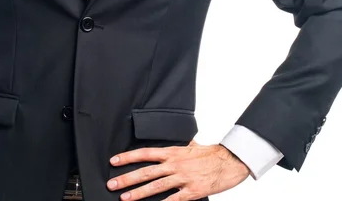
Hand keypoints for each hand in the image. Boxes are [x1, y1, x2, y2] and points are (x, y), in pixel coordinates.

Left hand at [106, 141, 249, 200]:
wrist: (229, 161)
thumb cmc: (210, 154)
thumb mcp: (190, 145)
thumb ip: (178, 147)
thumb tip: (170, 145)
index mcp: (172, 152)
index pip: (145, 153)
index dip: (128, 156)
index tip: (114, 160)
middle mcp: (174, 164)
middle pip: (146, 171)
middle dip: (127, 178)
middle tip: (112, 184)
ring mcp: (183, 178)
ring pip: (156, 186)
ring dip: (139, 193)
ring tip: (125, 198)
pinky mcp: (192, 191)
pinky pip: (174, 200)